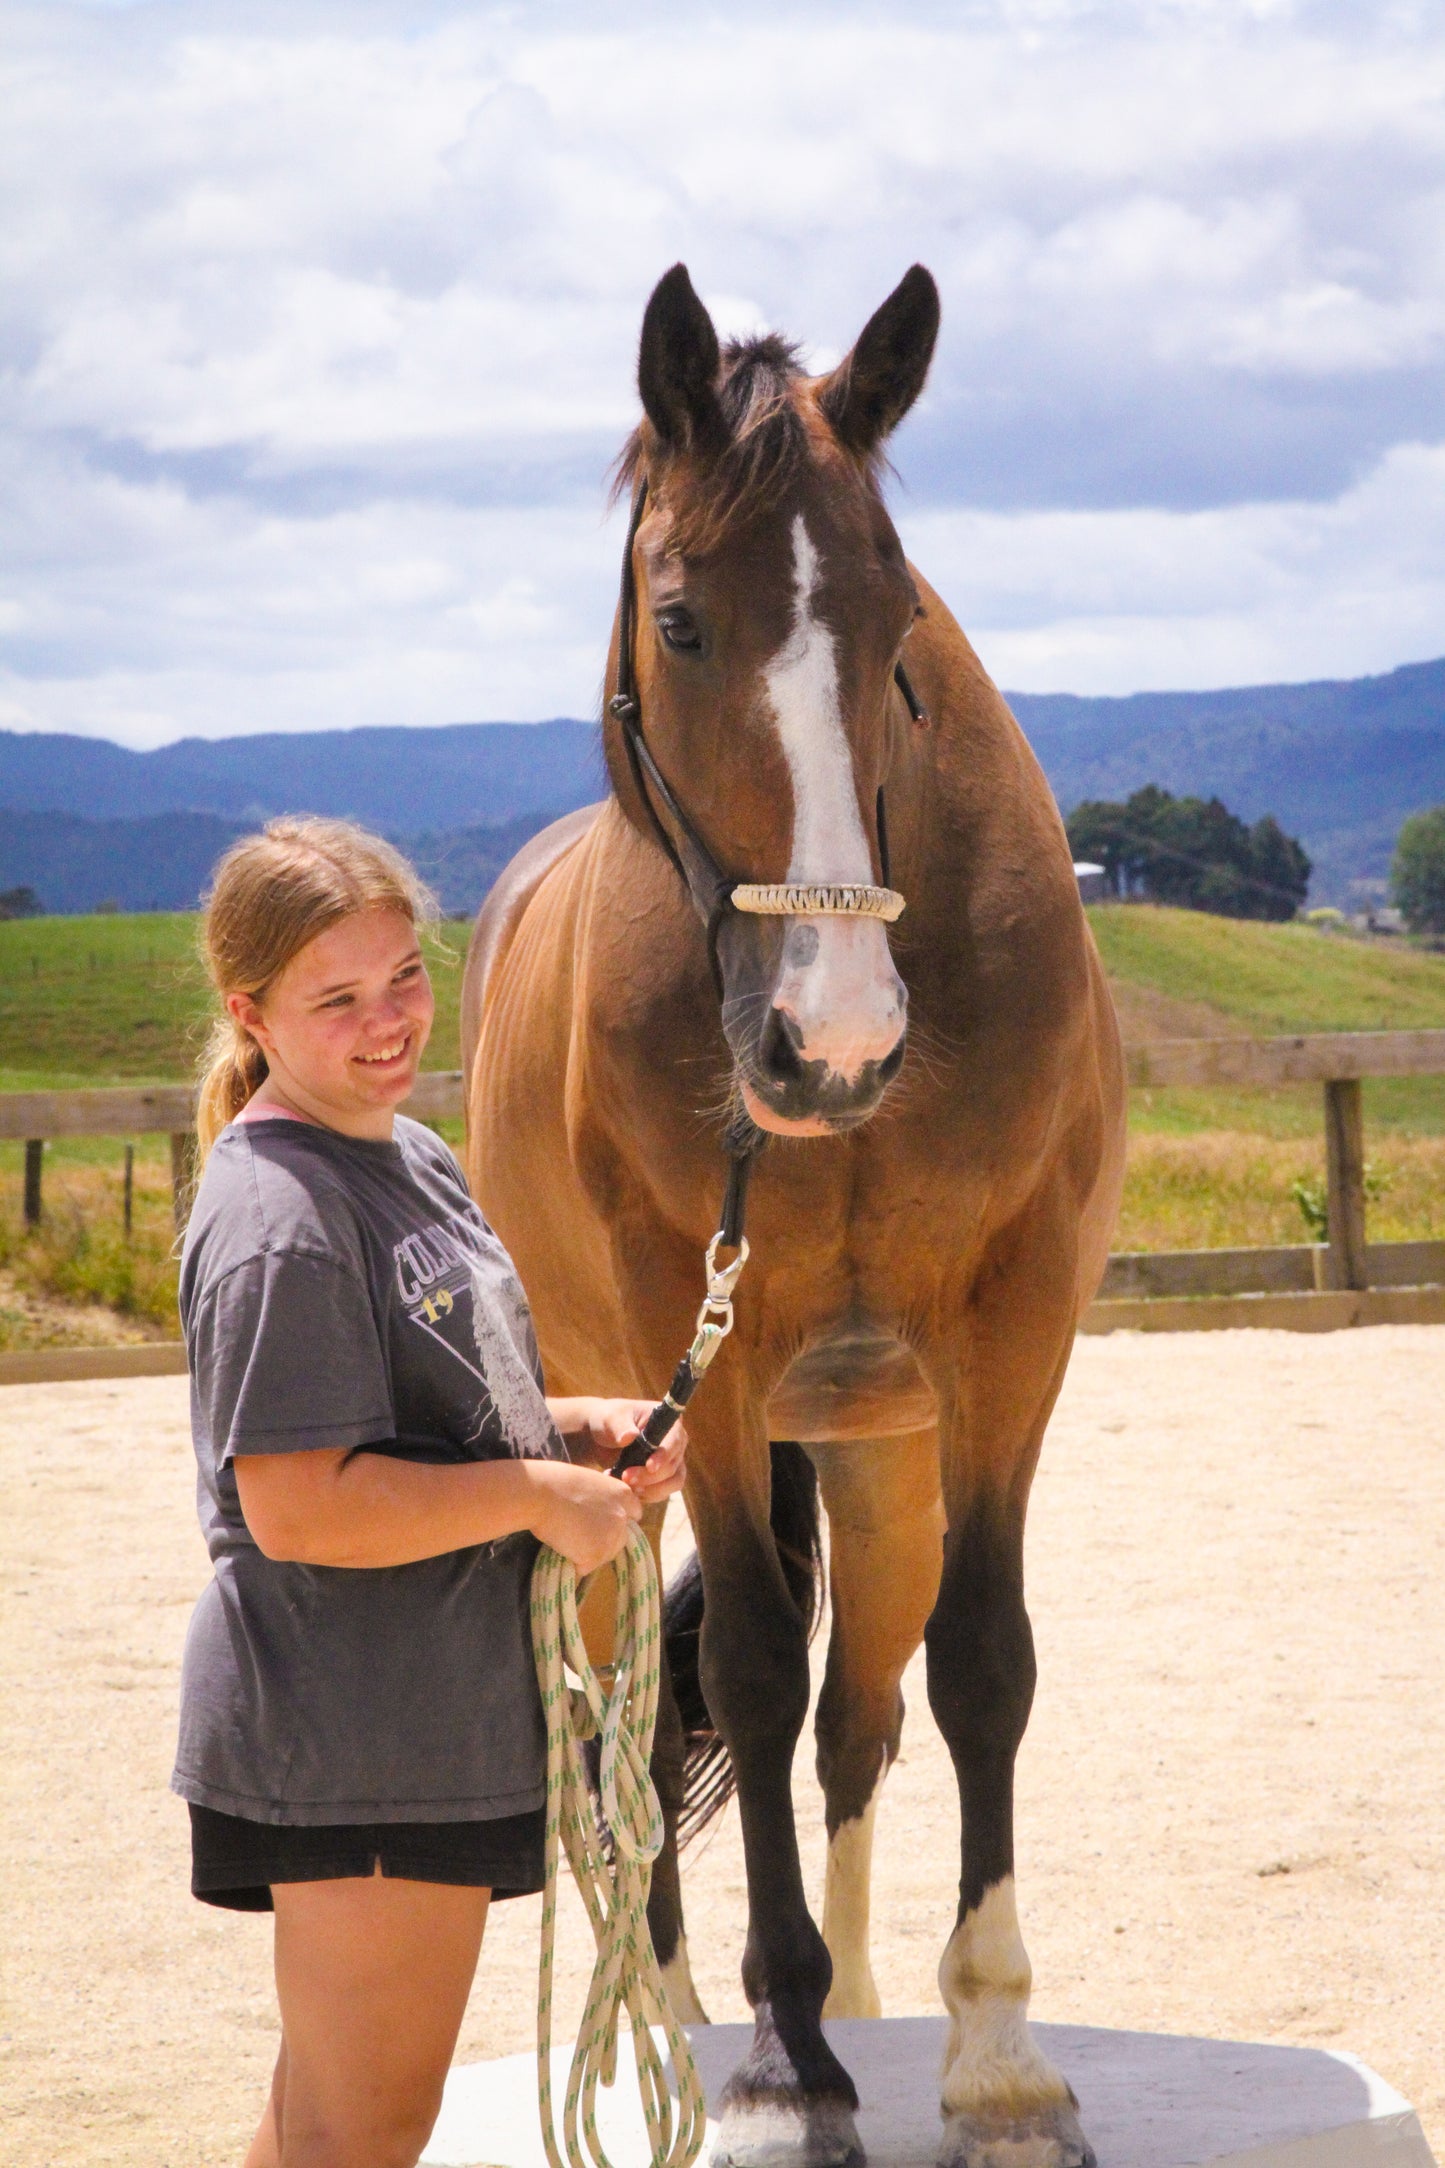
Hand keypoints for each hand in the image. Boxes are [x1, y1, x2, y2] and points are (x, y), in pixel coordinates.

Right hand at [524, 1461, 642, 1575]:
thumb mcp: (589, 1482)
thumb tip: (597, 1512)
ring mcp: (611, 1537)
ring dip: (589, 1554)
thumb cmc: (555, 1482)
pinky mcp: (595, 1554)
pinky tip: (562, 1549)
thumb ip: (601, 1498)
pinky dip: (574, 1564)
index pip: (635, 1514)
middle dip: (604, 1541)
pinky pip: (586, 1567)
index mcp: (623, 1494)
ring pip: (605, 1555)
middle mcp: (623, 1517)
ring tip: (567, 1541)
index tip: (604, 1524)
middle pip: (621, 1539)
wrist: (540, 1493)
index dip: (618, 1520)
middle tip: (581, 1537)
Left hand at [554, 1396, 688, 1508]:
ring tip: (625, 1485)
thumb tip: (630, 1436)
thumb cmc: (608, 1421)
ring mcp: (672, 1462)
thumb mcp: (610, 1418)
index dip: (664, 1456)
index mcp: (670, 1423)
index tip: (649, 1466)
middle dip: (650, 1477)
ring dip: (650, 1490)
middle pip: (673, 1466)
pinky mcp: (664, 1479)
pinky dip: (644, 1494)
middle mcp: (676, 1443)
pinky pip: (661, 1492)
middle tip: (625, 1477)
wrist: (601, 1439)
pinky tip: (624, 1488)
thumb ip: (619, 1426)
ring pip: (672, 1483)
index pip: (674, 1441)